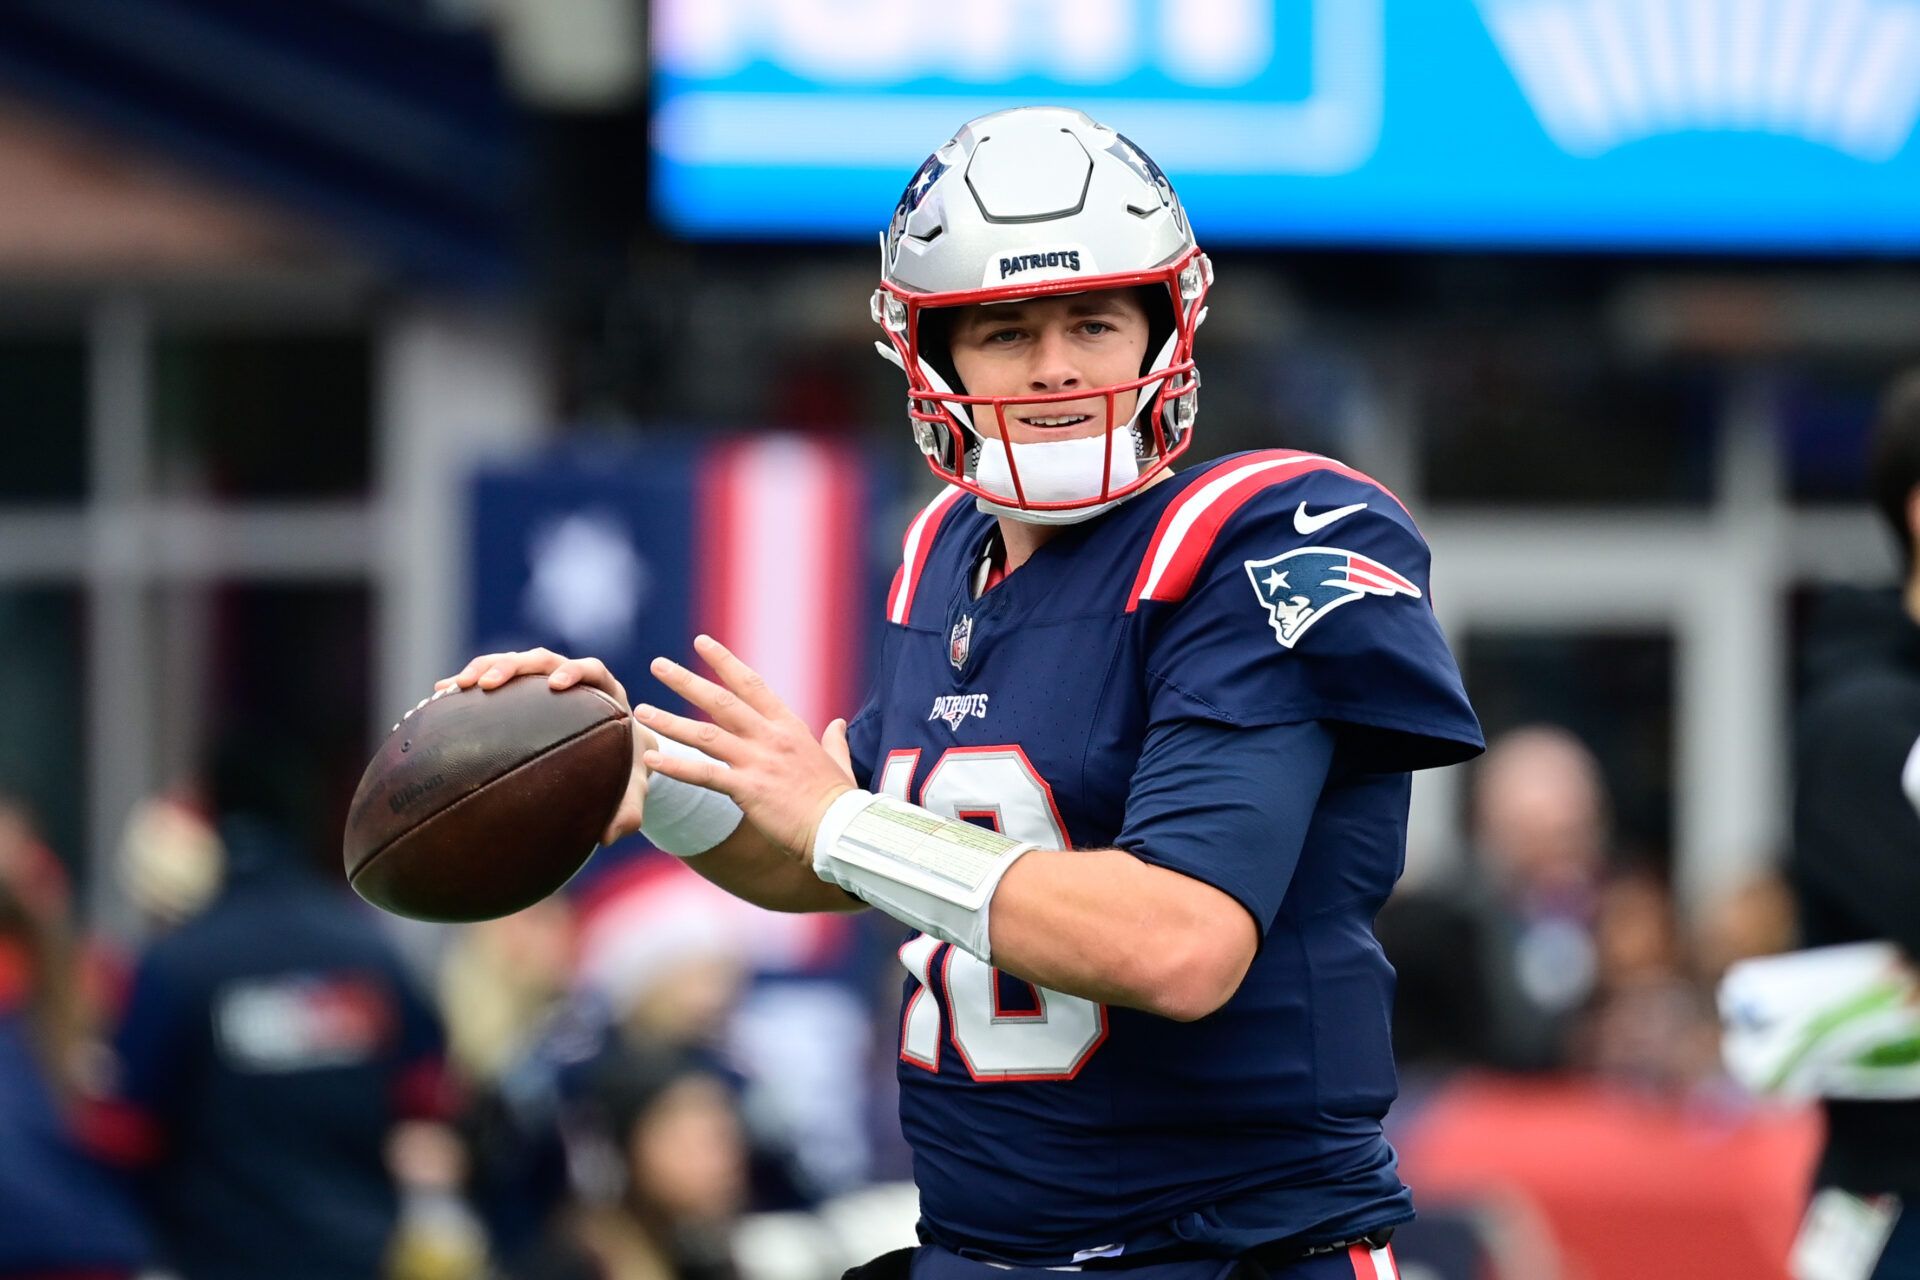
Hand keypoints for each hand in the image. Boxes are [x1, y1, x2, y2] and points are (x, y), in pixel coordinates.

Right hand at [435, 648, 657, 845]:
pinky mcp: (523, 690)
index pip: (591, 670)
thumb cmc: (626, 769)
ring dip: (486, 668)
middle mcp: (574, 678)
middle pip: (544, 660)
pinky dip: (470, 682)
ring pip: (514, 662)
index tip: (556, 684)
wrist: (618, 755)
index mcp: (607, 693)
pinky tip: (442, 693)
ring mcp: (545, 680)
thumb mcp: (632, 790)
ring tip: (458, 685)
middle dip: (515, 666)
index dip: (574, 672)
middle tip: (490, 683)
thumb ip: (629, 811)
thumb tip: (610, 836)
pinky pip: (494, 677)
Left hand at [635, 634, 857, 862]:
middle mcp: (770, 737)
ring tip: (642, 713)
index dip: (725, 662)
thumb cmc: (841, 801)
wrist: (841, 829)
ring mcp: (758, 761)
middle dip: (686, 680)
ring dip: (670, 722)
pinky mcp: (747, 789)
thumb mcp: (839, 762)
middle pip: (721, 701)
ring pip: (705, 734)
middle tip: (658, 665)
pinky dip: (676, 766)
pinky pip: (704, 774)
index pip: (752, 685)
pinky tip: (651, 760)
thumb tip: (838, 724)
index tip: (702, 643)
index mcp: (790, 727)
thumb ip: (836, 740)